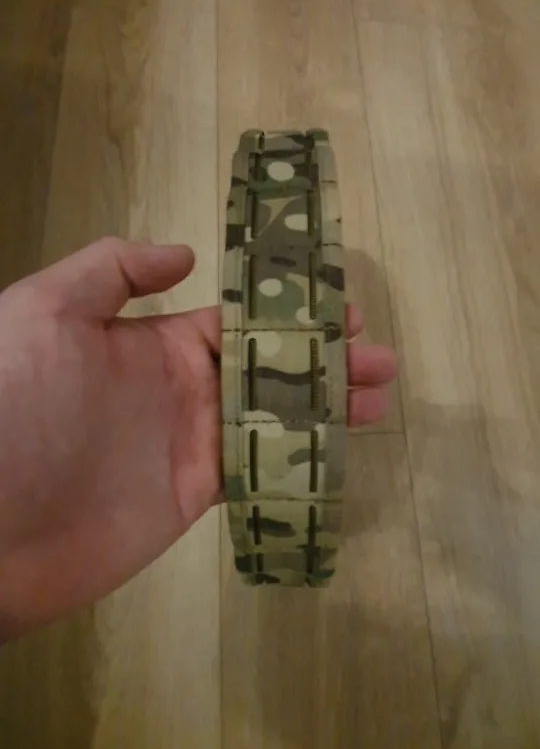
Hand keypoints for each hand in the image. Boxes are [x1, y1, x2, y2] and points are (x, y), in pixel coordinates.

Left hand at [0, 239, 396, 635]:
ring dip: (326, 408)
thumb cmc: (13, 406)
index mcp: (150, 343)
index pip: (234, 321)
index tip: (345, 311)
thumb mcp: (44, 313)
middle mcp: (179, 389)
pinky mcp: (195, 494)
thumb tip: (185, 254)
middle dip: (323, 361)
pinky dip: (301, 456)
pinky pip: (259, 468)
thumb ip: (110, 272)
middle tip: (379, 357)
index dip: (289, 315)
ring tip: (379, 399)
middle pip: (266, 369)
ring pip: (273, 417)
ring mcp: (189, 445)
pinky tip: (342, 448)